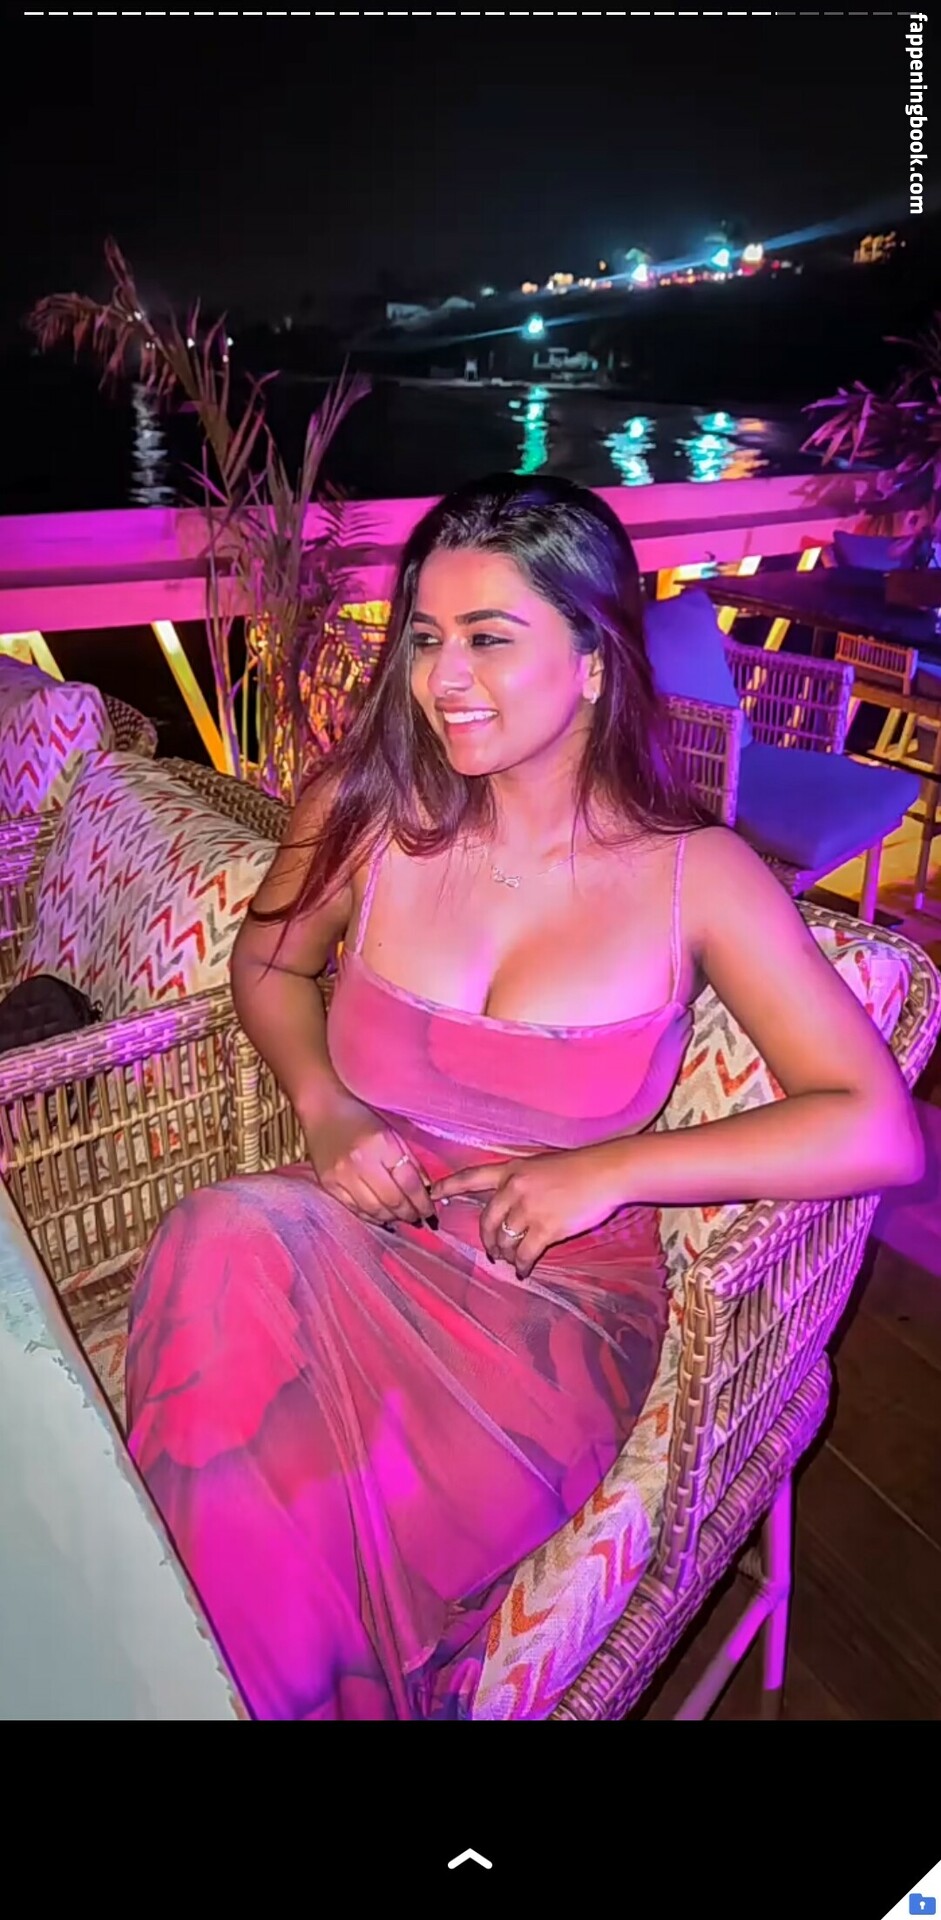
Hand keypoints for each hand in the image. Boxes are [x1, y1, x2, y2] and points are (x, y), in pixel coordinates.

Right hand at [305, 1094, 435, 1228]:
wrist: (322, 1108)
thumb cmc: (360, 1116)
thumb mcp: (392, 1133)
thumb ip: (411, 1162)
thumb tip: (427, 1191)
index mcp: (382, 1144)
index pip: (409, 1183)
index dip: (423, 1203)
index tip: (430, 1212)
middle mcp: (360, 1162)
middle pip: (392, 1201)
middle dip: (410, 1214)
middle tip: (419, 1219)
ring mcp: (342, 1176)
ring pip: (374, 1210)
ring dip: (392, 1218)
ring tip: (401, 1218)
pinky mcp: (328, 1184)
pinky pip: (354, 1209)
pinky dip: (371, 1216)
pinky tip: (381, 1216)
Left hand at [430, 1145, 621, 1278]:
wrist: (606, 1173)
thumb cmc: (579, 1167)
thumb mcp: (541, 1164)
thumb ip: (522, 1180)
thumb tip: (510, 1202)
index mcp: (512, 1169)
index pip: (471, 1176)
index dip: (448, 1186)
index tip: (430, 1194)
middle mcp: (514, 1188)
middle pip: (486, 1220)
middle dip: (487, 1240)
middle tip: (492, 1250)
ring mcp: (529, 1209)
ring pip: (504, 1240)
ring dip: (506, 1254)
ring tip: (511, 1260)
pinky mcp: (546, 1228)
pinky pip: (524, 1254)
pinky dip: (522, 1265)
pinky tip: (524, 1270)